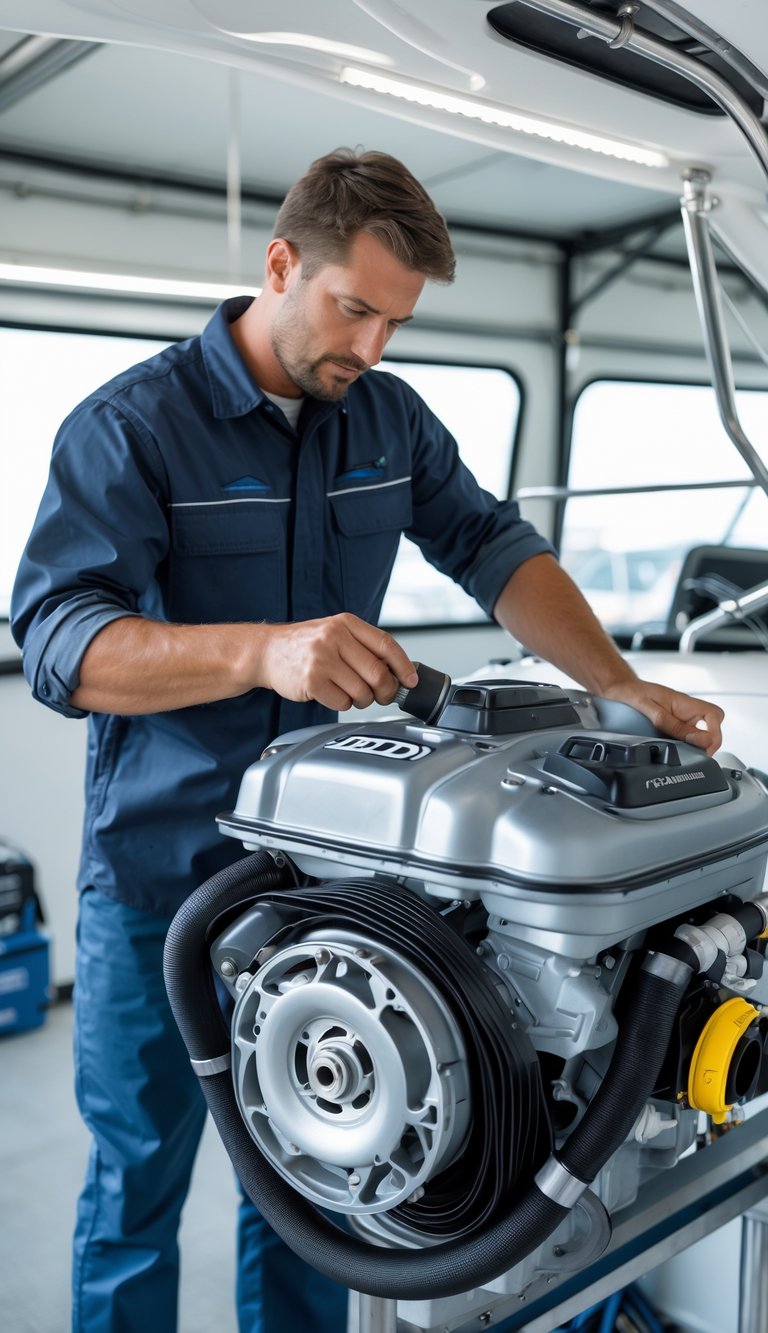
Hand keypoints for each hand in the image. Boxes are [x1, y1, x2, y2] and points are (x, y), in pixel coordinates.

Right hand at [259, 613, 417, 711]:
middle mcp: (334, 638)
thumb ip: (363, 647)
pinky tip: (332, 694)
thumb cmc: (305, 646)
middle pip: (378, 673)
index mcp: (346, 623)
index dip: (403, 666)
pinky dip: (343, 704)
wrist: (266, 651)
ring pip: (362, 691)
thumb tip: (397, 672)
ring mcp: (321, 659)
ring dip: (362, 700)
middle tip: (382, 696)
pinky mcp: (311, 681)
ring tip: (350, 692)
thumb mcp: (335, 633)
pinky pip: (342, 702)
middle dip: (385, 691)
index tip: (411, 681)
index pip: (386, 644)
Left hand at [601, 677, 723, 755]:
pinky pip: (686, 736)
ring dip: (695, 746)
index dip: (713, 733)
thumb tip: (696, 738)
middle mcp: (686, 710)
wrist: (619, 689)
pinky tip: (674, 751)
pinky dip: (684, 746)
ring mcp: (681, 717)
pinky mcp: (674, 724)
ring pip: (701, 734)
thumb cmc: (633, 693)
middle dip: (707, 743)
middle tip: (692, 755)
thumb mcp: (650, 710)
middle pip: (712, 727)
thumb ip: (673, 724)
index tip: (701, 746)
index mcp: (685, 702)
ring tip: (681, 754)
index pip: (715, 715)